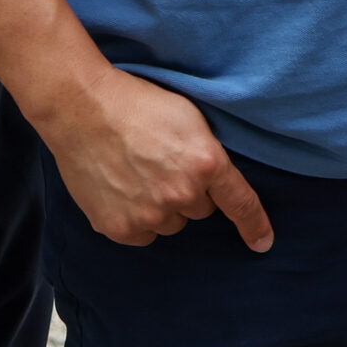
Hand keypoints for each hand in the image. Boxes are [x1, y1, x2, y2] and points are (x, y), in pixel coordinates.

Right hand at [37, 66, 272, 250]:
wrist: (83, 109)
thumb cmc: (138, 104)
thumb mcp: (189, 117)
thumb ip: (208, 153)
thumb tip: (218, 181)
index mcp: (206, 163)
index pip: (241, 204)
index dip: (255, 226)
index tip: (263, 243)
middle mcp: (182, 194)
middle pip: (200, 209)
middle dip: (189, 192)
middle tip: (164, 164)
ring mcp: (150, 215)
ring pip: (171, 223)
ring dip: (162, 206)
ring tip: (138, 173)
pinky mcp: (120, 228)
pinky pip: (143, 234)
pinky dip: (137, 218)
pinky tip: (123, 189)